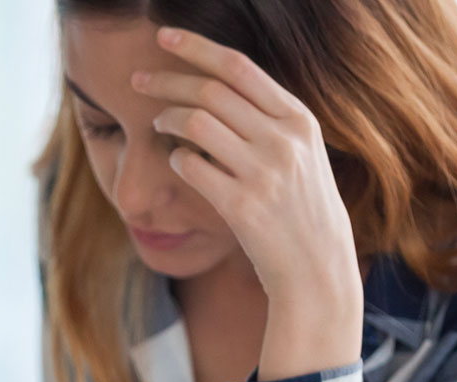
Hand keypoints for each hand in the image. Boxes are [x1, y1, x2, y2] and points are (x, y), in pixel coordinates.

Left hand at [132, 26, 362, 306]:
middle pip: (211, 90)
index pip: (239, 67)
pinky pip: (192, 167)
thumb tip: (220, 93)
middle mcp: (283, 140)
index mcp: (298, 120)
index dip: (196, 47)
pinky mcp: (241, 206)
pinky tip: (176, 163)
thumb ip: (269, 123)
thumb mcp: (301, 157)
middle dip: (168, 81)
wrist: (317, 269)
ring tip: (156, 124)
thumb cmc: (302, 213)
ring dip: (167, 119)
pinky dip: (176, 160)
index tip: (164, 37)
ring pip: (197, 124)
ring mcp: (263, 173)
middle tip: (139, 81)